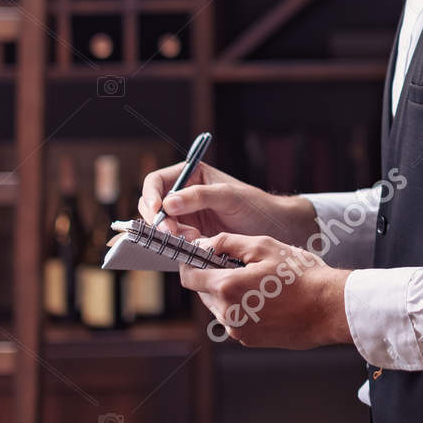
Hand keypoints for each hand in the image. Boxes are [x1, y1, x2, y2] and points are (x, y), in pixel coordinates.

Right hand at [137, 161, 315, 244]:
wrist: (273, 229)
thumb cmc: (255, 206)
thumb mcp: (229, 196)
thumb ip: (199, 196)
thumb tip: (167, 203)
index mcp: (190, 175)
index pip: (156, 181)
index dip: (150, 195)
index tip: (157, 211)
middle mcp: (183, 195)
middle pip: (152, 206)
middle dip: (159, 220)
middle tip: (173, 234)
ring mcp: (185, 217)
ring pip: (160, 226)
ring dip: (169, 235)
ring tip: (192, 239)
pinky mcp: (189, 236)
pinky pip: (172, 241)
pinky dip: (176, 245)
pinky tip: (192, 247)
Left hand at [178, 234, 351, 348]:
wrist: (329, 308)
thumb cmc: (303, 275)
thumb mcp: (265, 247)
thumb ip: (228, 243)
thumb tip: (204, 244)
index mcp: (227, 288)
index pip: (190, 277)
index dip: (192, 263)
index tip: (202, 255)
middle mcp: (228, 313)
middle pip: (204, 292)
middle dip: (215, 277)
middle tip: (242, 266)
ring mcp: (238, 330)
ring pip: (219, 307)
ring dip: (229, 293)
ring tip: (260, 283)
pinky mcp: (249, 340)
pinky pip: (235, 320)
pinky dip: (243, 308)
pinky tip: (267, 299)